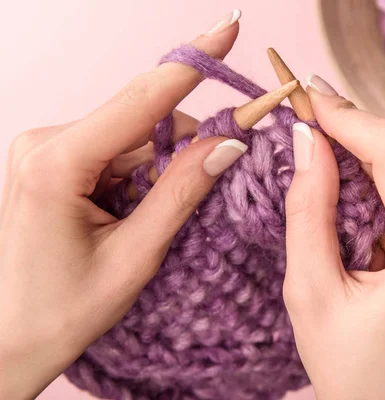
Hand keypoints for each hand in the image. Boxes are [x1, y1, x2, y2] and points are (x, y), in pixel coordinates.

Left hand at [0, 11, 243, 398]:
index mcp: (58, 162)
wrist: (5, 341)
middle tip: (219, 176)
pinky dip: (144, 175)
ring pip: (137, 138)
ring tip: (153, 223)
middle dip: (187, 144)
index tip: (228, 28)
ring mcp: (50, 150)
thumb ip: (182, 192)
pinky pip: (120, 153)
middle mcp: (48, 143)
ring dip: (165, 168)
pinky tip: (139, 213)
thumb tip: (227, 144)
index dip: (192, 62)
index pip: (142, 99)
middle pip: (146, 120)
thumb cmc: (57, 310)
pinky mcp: (58, 162)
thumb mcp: (134, 256)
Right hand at [284, 76, 384, 399]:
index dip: (349, 116)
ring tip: (322, 152)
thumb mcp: (312, 292)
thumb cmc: (350, 370)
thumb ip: (310, 210)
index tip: (307, 98)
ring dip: (368, 155)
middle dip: (356, 130)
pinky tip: (353, 185)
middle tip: (307, 118)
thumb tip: (309, 142)